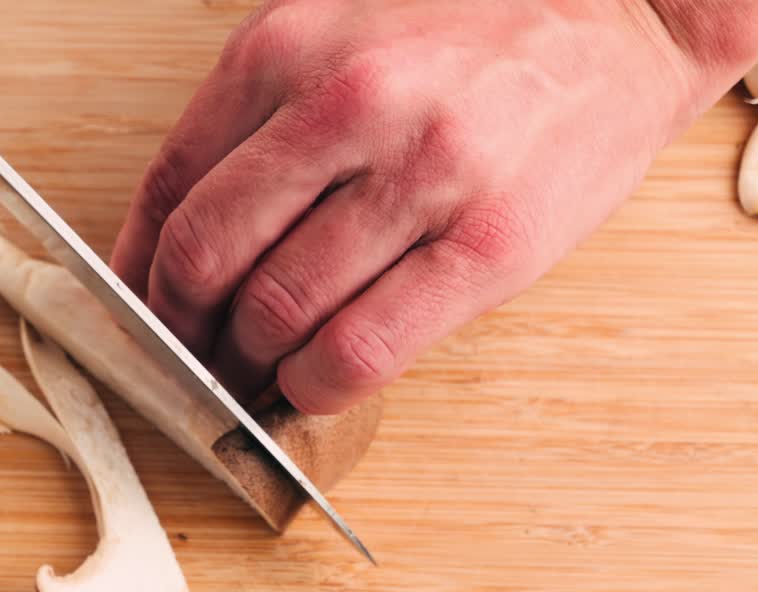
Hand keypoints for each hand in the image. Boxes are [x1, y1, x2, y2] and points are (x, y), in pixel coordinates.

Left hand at [111, 0, 757, 413]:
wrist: (620, 17)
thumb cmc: (471, 33)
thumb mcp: (335, 37)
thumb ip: (251, 124)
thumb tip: (165, 240)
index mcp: (287, 47)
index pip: (169, 189)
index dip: (137, 274)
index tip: (142, 314)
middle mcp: (345, 104)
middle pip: (207, 260)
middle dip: (183, 334)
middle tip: (194, 358)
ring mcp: (421, 175)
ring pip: (276, 315)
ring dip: (247, 370)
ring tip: (256, 376)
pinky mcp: (489, 245)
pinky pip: (361, 351)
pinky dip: (316, 389)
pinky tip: (314, 384)